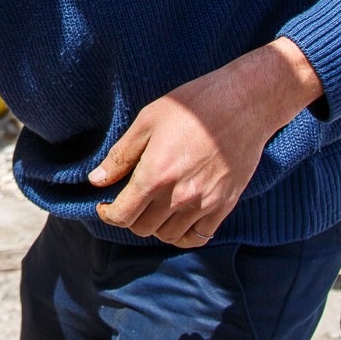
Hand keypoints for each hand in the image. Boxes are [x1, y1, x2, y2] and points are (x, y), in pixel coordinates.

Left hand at [88, 37, 321, 248]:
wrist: (244, 102)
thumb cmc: (193, 106)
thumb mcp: (148, 120)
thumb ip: (121, 155)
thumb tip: (97, 180)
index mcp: (154, 175)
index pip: (122, 215)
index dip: (108, 214)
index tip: (105, 206)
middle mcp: (178, 196)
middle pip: (143, 228)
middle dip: (130, 217)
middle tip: (131, 201)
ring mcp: (203, 203)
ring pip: (169, 236)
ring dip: (156, 226)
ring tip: (154, 208)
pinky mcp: (224, 205)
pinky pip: (198, 237)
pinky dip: (183, 235)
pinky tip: (178, 220)